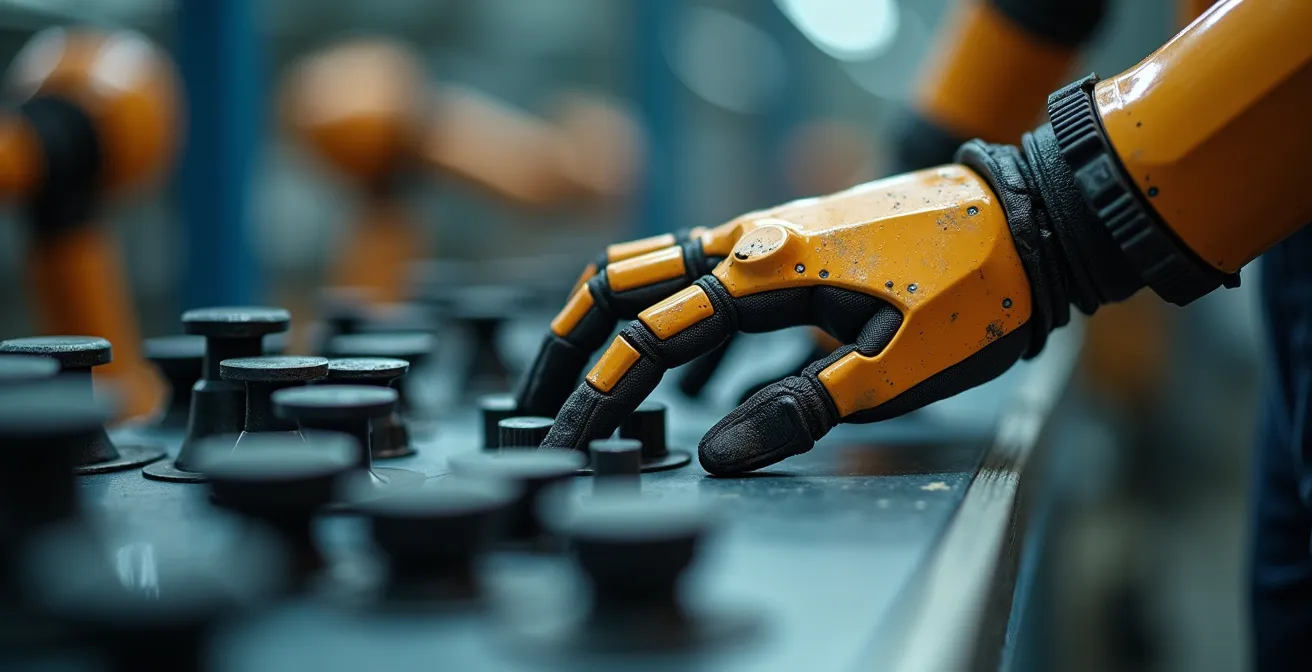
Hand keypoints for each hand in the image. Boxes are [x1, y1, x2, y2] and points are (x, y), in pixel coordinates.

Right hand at [517, 164, 1038, 473]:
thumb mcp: (890, 373)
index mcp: (767, 274)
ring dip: (609, 320)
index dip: (607, 394)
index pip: (655, 338)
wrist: (1030, 221)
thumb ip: (796, 410)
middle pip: (625, 280)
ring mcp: (769, 233)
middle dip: (570, 342)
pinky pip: (705, 272)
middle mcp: (752, 240)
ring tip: (583, 379)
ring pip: (656, 265)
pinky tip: (687, 376)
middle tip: (533, 401)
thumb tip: (715, 452)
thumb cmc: (972, 298)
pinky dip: (672, 317)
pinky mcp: (790, 240)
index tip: (572, 440)